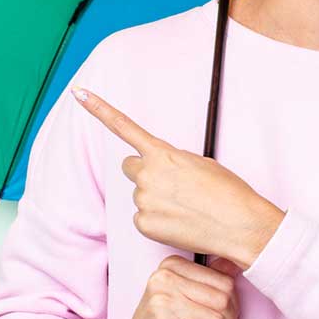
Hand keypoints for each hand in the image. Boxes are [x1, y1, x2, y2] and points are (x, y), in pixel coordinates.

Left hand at [70, 84, 282, 267]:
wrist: (239, 224)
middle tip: (171, 184)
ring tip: (185, 206)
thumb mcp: (201, 163)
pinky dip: (157, 220)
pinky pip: (143, 218)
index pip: (123, 126)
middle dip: (145, 172)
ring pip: (141, 194)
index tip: (80, 93)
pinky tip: (179, 221)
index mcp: (162, 153)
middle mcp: (147, 174)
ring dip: (156, 198)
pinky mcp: (144, 225)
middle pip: (130, 167)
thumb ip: (173, 160)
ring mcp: (143, 200)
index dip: (98, 108)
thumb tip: (162, 169)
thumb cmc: (227, 191)